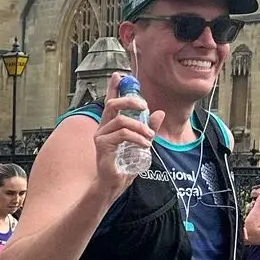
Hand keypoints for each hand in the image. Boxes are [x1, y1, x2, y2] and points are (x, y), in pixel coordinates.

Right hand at [94, 71, 161, 192]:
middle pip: (113, 105)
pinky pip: (122, 134)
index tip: (119, 75)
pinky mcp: (102, 146)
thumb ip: (149, 128)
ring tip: (150, 137)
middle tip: (144, 106)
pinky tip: (145, 145)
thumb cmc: (124, 165)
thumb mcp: (142, 142)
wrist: (114, 184)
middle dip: (130, 101)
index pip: (110, 103)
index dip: (113, 88)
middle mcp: (102, 128)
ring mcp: (100, 136)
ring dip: (140, 127)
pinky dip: (137, 138)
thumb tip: (159, 112)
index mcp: (110, 125)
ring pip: (121, 121)